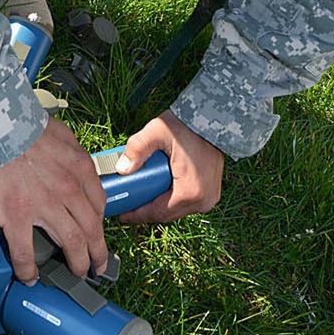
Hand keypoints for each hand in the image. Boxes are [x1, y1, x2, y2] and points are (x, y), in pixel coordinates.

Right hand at [0, 116, 108, 283]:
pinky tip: (30, 276)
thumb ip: (72, 150)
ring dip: (77, 263)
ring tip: (77, 273)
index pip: (99, 204)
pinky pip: (25, 252)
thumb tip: (73, 160)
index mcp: (79, 169)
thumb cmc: (22, 125)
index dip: (99, 222)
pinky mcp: (16, 216)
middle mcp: (68, 190)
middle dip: (97, 252)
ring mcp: (43, 206)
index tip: (97, 231)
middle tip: (97, 265)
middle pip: (91, 230)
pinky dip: (28, 269)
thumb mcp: (61, 132)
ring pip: (71, 244)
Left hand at [115, 110, 224, 224]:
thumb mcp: (157, 132)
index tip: (121, 214)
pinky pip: (186, 203)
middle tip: (128, 202)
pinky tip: (158, 190)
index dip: (137, 215)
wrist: (212, 119)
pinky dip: (171, 199)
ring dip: (159, 205)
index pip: (157, 213)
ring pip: (176, 210)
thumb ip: (137, 149)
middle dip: (146, 210)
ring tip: (140, 195)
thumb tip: (121, 169)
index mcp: (190, 192)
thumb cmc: (185, 126)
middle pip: (167, 214)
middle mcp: (203, 200)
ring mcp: (209, 198)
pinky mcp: (210, 193)